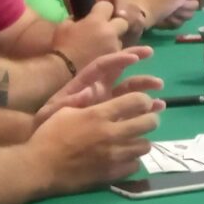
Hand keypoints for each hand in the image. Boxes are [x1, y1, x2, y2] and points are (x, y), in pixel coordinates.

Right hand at [31, 89, 162, 192]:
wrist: (39, 168)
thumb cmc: (48, 135)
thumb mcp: (62, 110)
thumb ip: (82, 100)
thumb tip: (94, 89)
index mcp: (99, 114)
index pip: (137, 101)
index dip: (144, 99)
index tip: (142, 101)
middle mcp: (111, 133)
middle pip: (148, 122)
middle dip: (151, 118)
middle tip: (146, 119)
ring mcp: (114, 155)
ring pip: (145, 145)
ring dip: (142, 140)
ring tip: (134, 139)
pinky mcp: (112, 173)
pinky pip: (135, 165)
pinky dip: (132, 160)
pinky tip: (125, 157)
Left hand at [33, 46, 164, 125]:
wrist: (43, 146)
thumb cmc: (45, 124)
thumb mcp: (54, 112)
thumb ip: (71, 101)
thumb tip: (90, 90)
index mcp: (84, 85)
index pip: (103, 66)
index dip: (119, 59)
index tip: (136, 56)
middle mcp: (99, 92)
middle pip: (121, 77)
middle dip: (138, 69)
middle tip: (155, 67)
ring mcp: (107, 107)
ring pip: (130, 95)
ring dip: (145, 90)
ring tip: (160, 92)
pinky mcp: (112, 121)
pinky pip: (131, 114)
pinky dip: (145, 111)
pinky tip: (157, 110)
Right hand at [49, 0, 128, 70]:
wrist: (65, 70)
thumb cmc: (62, 46)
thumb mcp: (64, 25)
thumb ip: (76, 18)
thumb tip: (81, 18)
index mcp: (97, 20)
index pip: (108, 6)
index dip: (102, 9)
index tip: (97, 14)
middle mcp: (110, 32)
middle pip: (122, 22)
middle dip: (115, 24)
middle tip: (104, 31)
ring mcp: (115, 47)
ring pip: (120, 39)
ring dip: (113, 40)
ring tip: (101, 47)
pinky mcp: (116, 61)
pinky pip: (119, 53)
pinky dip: (112, 53)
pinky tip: (103, 57)